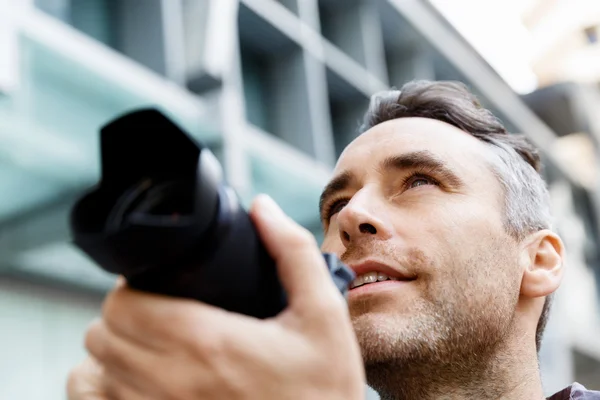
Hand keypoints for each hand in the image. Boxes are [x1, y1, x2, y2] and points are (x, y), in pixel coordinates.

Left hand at [67, 194, 364, 399]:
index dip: (135, 287)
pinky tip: (140, 379)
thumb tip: (262, 207)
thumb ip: (293, 252)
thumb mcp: (324, 314)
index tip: (159, 286)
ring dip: (114, 350)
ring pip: (90, 374)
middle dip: (125, 313)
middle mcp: (172, 383)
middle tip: (158, 310)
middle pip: (101, 335)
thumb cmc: (323, 389)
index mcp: (207, 343)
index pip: (124, 304)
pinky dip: (106, 387)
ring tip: (150, 344)